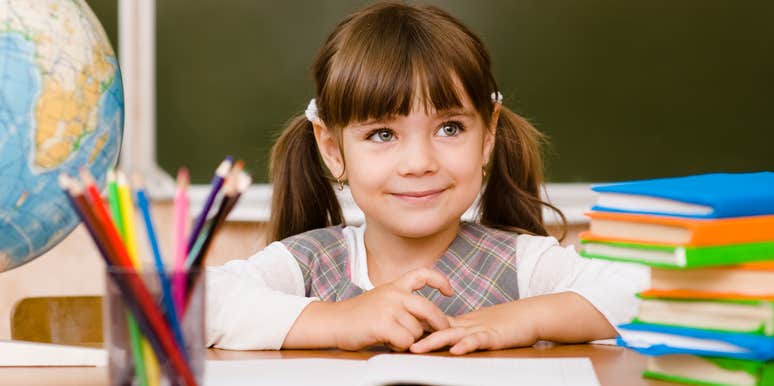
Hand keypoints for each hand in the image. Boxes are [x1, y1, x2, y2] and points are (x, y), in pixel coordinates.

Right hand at [285, 268, 453, 350]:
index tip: (449, 291)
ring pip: (417, 330)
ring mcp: (389, 308)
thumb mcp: (380, 299)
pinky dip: (400, 347)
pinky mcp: (384, 324)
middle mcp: (394, 294)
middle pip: (429, 308)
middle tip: (444, 332)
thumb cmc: (356, 316)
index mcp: (394, 285)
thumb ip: (402, 304)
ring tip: (393, 337)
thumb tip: (428, 320)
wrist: (332, 322)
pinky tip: (388, 343)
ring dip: (410, 339)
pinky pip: (406, 341)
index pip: (422, 274)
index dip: (440, 281)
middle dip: (440, 322)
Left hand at [409, 301, 538, 354]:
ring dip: (433, 341)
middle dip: (416, 336)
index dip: (415, 329)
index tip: (395, 334)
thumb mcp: (480, 328)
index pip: (434, 325)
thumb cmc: (508, 324)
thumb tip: (446, 341)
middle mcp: (466, 325)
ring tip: (417, 348)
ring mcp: (479, 329)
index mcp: (462, 323)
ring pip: (451, 334)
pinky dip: (465, 345)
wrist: (532, 315)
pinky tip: (455, 350)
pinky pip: (477, 341)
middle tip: (396, 341)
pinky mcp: (493, 336)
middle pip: (436, 329)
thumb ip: (462, 334)